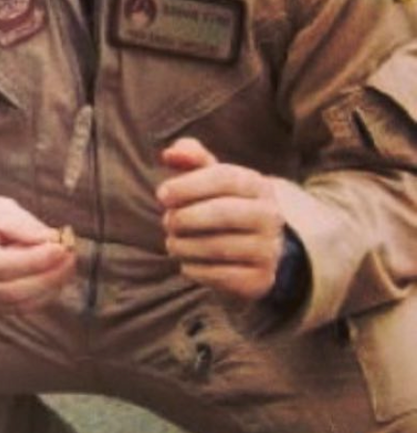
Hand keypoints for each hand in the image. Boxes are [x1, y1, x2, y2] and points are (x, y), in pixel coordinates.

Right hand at [0, 192, 74, 312]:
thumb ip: (22, 224)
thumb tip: (52, 239)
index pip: (1, 265)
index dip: (34, 260)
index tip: (61, 247)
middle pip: (12, 291)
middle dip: (48, 276)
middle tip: (71, 255)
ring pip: (19, 304)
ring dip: (50, 287)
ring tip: (68, 264)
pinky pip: (19, 307)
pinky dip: (43, 295)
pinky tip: (56, 276)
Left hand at [156, 137, 284, 300]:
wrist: (257, 246)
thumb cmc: (222, 203)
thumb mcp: (210, 178)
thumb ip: (190, 158)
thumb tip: (169, 153)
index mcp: (257, 186)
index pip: (224, 178)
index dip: (188, 185)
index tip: (162, 195)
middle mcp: (270, 216)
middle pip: (222, 213)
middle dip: (185, 217)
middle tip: (167, 222)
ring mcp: (269, 249)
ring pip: (218, 247)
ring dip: (184, 245)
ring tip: (173, 242)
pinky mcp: (260, 279)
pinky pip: (220, 275)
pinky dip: (194, 269)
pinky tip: (187, 262)